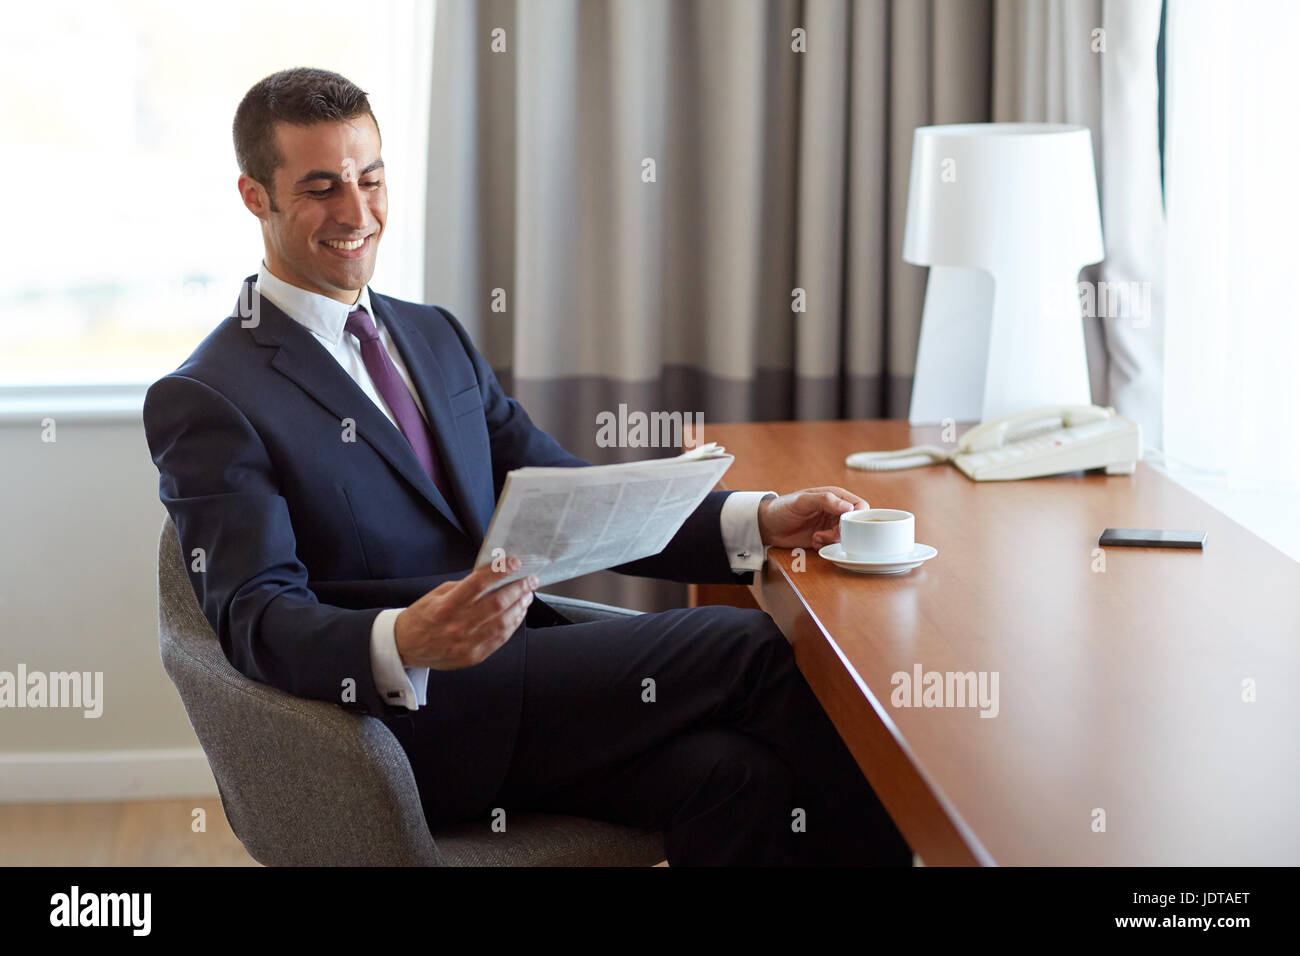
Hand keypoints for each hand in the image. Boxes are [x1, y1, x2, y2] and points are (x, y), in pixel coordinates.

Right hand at [394, 559, 538, 669]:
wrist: (406, 647)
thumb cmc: (422, 617)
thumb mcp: (437, 594)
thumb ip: (465, 587)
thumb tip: (493, 577)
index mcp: (446, 606)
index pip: (478, 584)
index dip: (499, 571)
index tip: (514, 563)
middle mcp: (457, 626)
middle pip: (497, 603)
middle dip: (519, 589)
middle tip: (530, 580)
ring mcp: (467, 643)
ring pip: (504, 622)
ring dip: (520, 606)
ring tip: (527, 595)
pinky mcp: (473, 656)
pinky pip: (500, 639)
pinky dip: (513, 624)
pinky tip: (518, 613)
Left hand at [756, 486, 867, 549]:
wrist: (767, 526)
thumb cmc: (783, 508)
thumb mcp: (802, 501)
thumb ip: (825, 500)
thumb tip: (848, 507)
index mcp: (835, 496)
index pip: (860, 505)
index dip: (858, 517)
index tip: (844, 524)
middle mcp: (836, 510)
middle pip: (855, 524)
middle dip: (843, 532)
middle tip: (827, 534)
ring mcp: (830, 524)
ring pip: (846, 536)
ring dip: (833, 540)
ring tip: (816, 537)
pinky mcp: (825, 537)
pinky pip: (835, 545)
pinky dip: (827, 546)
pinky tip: (814, 542)